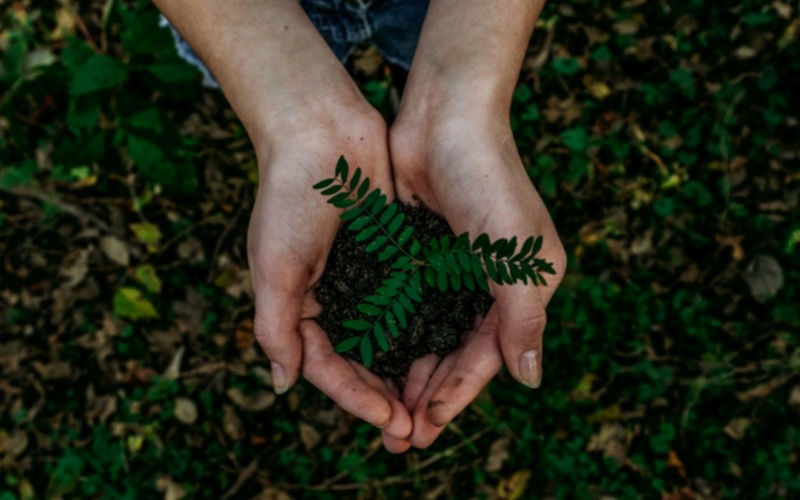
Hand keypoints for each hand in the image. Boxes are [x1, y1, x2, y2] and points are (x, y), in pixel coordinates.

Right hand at [247, 101, 411, 448]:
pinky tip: (447, 349)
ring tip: (433, 402)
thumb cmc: (288, 196)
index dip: (355, 397)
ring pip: (390, 337)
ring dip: (407, 370)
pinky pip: (411, 300)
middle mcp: (334, 297)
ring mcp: (365, 278)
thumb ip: (276, 325)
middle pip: (361, 361)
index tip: (387, 419)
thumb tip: (283, 385)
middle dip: (384, 396)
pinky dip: (424, 326)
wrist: (320, 130)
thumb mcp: (273, 265)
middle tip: (413, 428)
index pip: (327, 367)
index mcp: (300, 305)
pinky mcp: (393, 255)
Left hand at [385, 108, 566, 448]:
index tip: (427, 426)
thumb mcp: (516, 253)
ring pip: (429, 336)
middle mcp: (489, 285)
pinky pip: (406, 306)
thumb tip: (529, 380)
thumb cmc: (489, 179)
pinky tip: (370, 360)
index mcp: (522, 287)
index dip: (458, 393)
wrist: (445, 115)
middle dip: (430, 394)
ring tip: (382, 410)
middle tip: (399, 436)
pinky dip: (392, 336)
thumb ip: (523, 318)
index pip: (488, 355)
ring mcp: (452, 270)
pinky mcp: (419, 254)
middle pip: (457, 353)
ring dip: (408, 373)